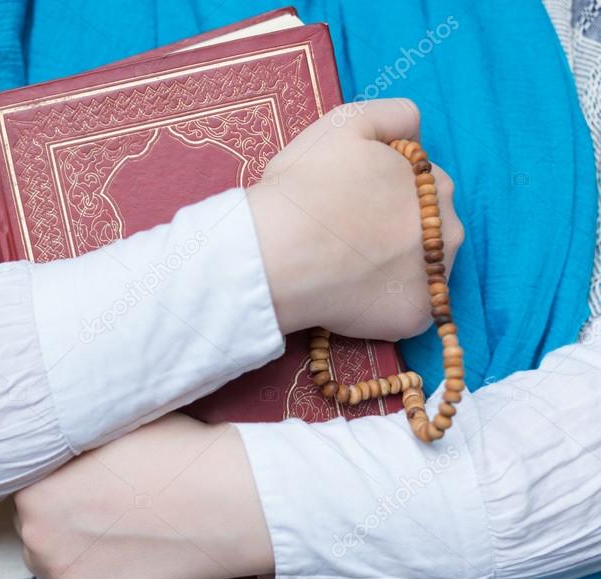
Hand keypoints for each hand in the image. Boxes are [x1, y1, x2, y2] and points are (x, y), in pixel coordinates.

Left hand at [15, 414, 271, 578]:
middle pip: (33, 527)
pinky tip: (99, 574)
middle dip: (60, 519)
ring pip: (44, 565)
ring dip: (66, 554)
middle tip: (101, 511)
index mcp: (35, 486)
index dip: (57, 485)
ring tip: (109, 540)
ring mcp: (63, 573)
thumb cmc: (174, 453)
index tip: (84, 486)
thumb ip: (75, 439)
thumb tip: (66, 431)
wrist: (221, 501)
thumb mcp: (110, 425)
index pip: (28, 490)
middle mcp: (37, 532)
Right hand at [249, 98, 463, 340]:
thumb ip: (394, 114)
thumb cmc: (304, 188)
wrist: (275, 255)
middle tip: (346, 237)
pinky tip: (349, 297)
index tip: (350, 202)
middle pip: (428, 229)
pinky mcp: (415, 317)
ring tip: (346, 269)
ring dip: (393, 269)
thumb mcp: (346, 123)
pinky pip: (405, 312)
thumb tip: (417, 134)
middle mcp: (450, 229)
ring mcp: (436, 279)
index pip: (421, 185)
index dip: (384, 192)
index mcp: (434, 182)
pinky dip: (382, 307)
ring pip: (422, 271)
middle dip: (395, 231)